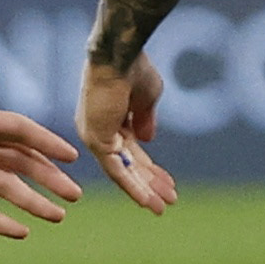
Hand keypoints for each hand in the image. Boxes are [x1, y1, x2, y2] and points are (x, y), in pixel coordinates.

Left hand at [76, 53, 177, 213]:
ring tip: (162, 208)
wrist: (120, 55)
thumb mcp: (147, 97)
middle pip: (128, 164)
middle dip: (150, 183)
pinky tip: (148, 201)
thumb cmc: (133, 68)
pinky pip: (116, 170)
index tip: (169, 183)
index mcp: (111, 119)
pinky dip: (133, 186)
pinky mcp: (95, 141)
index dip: (151, 167)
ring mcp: (95, 136)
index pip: (132, 150)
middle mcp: (99, 130)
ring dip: (143, 191)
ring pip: (122, 171)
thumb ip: (146, 119)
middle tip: (169, 200)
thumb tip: (148, 139)